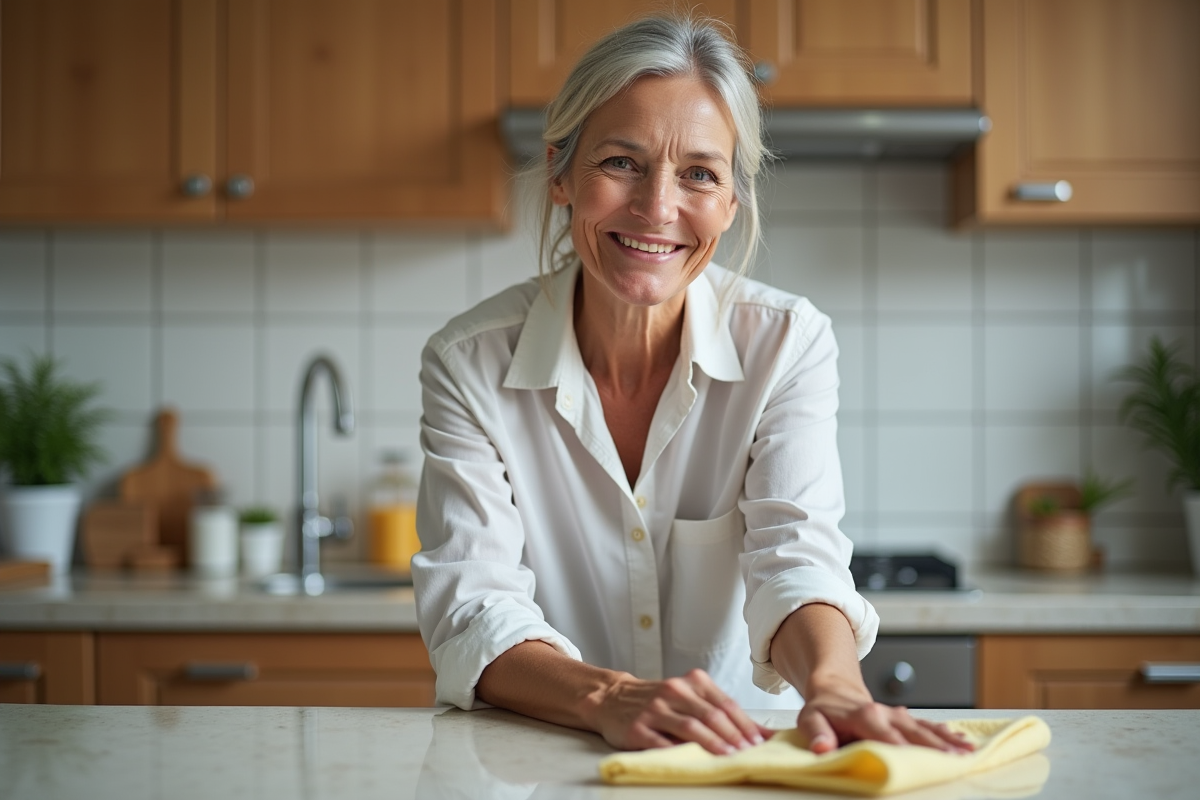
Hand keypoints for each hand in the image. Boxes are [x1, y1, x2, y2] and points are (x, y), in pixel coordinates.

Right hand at [588, 668, 772, 754]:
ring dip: (713, 743)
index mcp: (691, 682)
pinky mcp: (638, 727)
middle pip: (711, 714)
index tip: (759, 741)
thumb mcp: (688, 697)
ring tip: (729, 756)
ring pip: (690, 726)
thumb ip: (719, 711)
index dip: (744, 723)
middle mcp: (674, 691)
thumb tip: (760, 733)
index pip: (724, 703)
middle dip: (734, 735)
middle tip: (749, 752)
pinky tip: (694, 762)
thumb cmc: (657, 700)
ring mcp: (655, 709)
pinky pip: (662, 743)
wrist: (612, 697)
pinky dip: (681, 753)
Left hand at [796, 675, 973, 754]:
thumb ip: (816, 734)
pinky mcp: (904, 718)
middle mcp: (885, 713)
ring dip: (946, 741)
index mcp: (864, 715)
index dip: (900, 748)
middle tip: (954, 760)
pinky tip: (963, 741)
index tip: (916, 760)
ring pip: (925, 728)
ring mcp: (897, 714)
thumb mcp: (809, 719)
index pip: (884, 735)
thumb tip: (822, 748)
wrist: (833, 689)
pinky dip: (945, 733)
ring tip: (966, 753)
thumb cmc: (822, 709)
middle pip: (912, 732)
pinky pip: (927, 725)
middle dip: (933, 746)